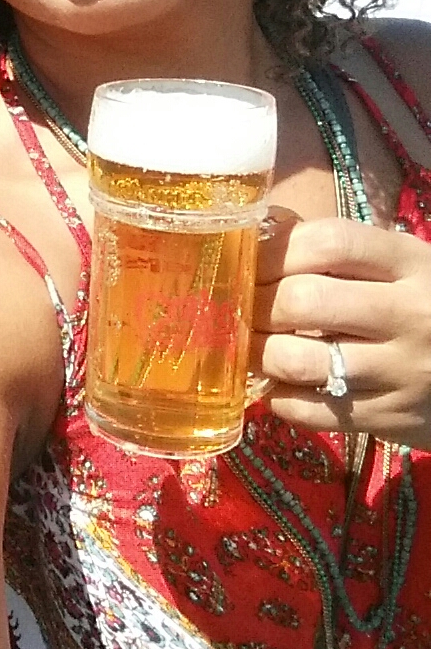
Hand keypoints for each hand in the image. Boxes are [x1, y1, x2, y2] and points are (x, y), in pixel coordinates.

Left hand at [251, 210, 430, 450]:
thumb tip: (258, 229)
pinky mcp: (392, 419)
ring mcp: (402, 372)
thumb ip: (337, 248)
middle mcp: (412, 315)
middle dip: (255, 303)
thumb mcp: (398, 265)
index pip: (330, 242)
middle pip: (305, 300)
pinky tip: (275, 383)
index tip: (247, 258)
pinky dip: (277, 396)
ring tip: (247, 345)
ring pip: (299, 360)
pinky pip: (310, 410)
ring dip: (256, 353)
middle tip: (236, 307)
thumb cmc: (421, 305)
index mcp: (411, 263)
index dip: (276, 248)